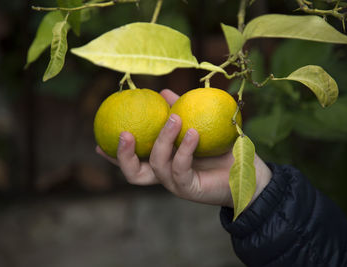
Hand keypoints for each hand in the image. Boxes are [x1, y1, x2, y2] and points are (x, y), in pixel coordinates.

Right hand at [96, 89, 271, 207]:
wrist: (247, 172)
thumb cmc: (220, 149)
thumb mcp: (197, 125)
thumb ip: (179, 111)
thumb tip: (163, 93)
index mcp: (161, 163)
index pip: (132, 161)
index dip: (114, 154)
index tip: (99, 140)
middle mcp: (164, 175)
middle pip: (133, 173)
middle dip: (123, 156)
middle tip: (123, 133)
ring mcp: (175, 184)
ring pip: (156, 165)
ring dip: (162, 140)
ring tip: (173, 118)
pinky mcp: (190, 188)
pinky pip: (180, 167)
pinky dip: (183, 149)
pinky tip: (192, 132)